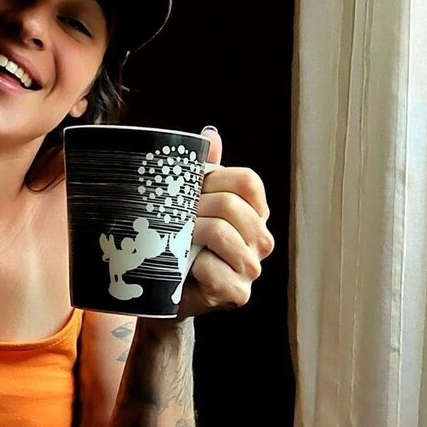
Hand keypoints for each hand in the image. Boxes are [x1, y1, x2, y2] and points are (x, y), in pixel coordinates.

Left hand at [177, 127, 274, 317]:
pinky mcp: (237, 293)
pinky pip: (211, 267)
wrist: (166, 292)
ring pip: (220, 232)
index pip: (246, 181)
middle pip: (230, 204)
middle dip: (193, 208)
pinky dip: (189, 265)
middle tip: (174, 218)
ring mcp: (252, 267)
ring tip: (175, 240)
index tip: (189, 192)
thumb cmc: (180, 244)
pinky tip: (184, 268)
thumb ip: (203, 171)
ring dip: (189, 234)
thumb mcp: (191, 204)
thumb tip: (210, 134)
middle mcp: (261, 239)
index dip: (212, 180)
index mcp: (255, 212)